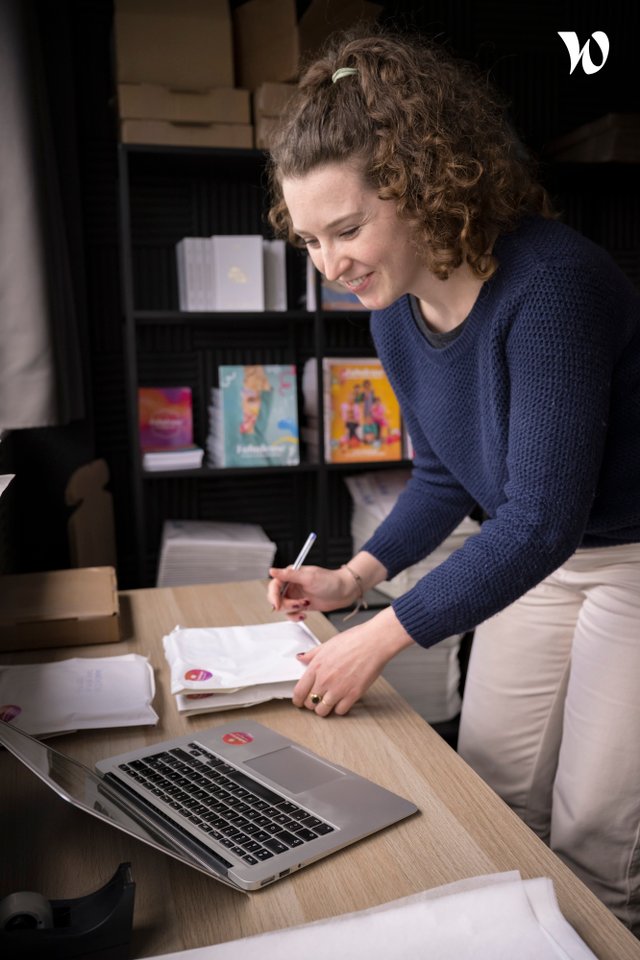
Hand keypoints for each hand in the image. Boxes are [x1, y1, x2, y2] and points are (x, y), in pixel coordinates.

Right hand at [267, 564, 355, 619]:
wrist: (345, 592)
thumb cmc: (330, 581)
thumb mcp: (309, 577)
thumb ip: (289, 575)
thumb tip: (272, 571)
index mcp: (291, 574)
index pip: (274, 585)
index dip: (273, 596)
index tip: (277, 605)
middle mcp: (291, 585)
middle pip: (276, 598)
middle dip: (286, 605)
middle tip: (299, 605)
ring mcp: (296, 596)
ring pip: (283, 608)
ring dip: (292, 611)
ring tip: (305, 606)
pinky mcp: (301, 605)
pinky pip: (291, 614)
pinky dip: (295, 617)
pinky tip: (304, 615)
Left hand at [292, 606, 414, 715]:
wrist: (374, 642)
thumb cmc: (354, 640)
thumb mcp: (328, 644)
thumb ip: (313, 654)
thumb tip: (302, 658)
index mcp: (316, 667)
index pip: (299, 691)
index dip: (298, 700)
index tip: (299, 702)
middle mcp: (325, 680)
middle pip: (310, 703)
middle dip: (311, 703)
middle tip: (316, 700)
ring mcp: (338, 689)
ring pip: (323, 710)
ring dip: (324, 709)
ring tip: (328, 703)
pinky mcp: (353, 695)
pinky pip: (340, 711)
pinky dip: (340, 709)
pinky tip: (342, 701)